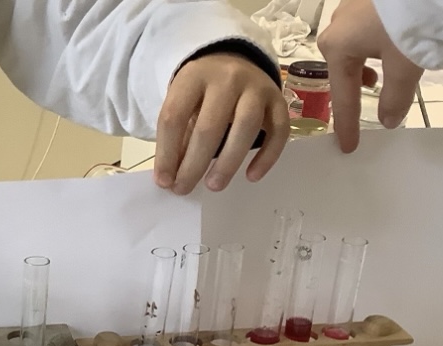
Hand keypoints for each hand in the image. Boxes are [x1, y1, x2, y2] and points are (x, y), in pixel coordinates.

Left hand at [154, 53, 288, 195]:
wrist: (234, 60)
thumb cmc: (202, 92)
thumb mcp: (184, 104)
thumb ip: (178, 138)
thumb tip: (171, 179)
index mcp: (193, 76)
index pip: (175, 116)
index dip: (167, 152)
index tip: (163, 181)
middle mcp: (227, 78)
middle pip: (210, 126)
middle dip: (194, 164)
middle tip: (184, 189)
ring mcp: (256, 87)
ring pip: (246, 127)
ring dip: (228, 162)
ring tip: (214, 186)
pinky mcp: (278, 99)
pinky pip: (278, 130)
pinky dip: (267, 156)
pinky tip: (252, 176)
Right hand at [317, 0, 423, 152]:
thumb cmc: (406, 20)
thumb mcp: (404, 64)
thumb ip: (395, 96)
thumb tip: (390, 120)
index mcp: (337, 47)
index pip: (342, 95)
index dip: (347, 124)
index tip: (348, 146)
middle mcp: (337, 26)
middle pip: (343, 66)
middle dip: (351, 86)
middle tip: (363, 102)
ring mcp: (352, 6)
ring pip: (354, 44)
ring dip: (364, 62)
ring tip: (379, 71)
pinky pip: (365, 27)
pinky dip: (374, 42)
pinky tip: (389, 41)